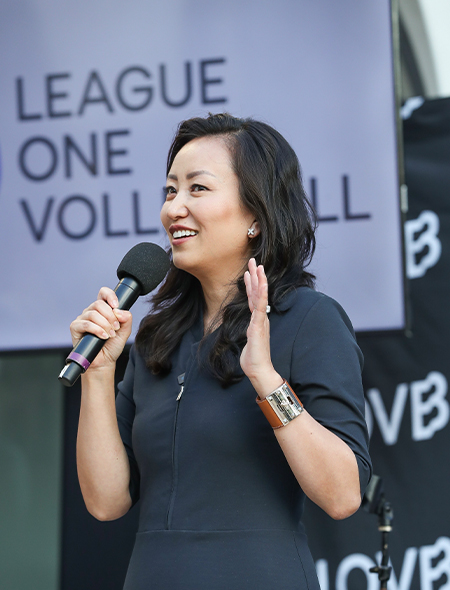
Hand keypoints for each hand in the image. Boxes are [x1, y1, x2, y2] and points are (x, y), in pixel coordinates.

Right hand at [69, 287, 132, 370]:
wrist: (104, 362)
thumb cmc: (112, 346)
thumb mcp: (124, 331)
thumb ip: (127, 319)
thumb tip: (120, 311)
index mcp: (103, 310)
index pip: (103, 294)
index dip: (110, 295)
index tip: (116, 305)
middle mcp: (91, 312)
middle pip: (99, 304)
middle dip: (110, 316)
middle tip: (115, 328)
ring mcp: (82, 319)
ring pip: (93, 314)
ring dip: (105, 325)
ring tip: (110, 334)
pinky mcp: (75, 327)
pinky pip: (86, 324)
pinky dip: (97, 330)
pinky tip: (103, 336)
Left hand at [240, 259, 282, 397]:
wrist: (259, 370)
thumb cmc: (254, 359)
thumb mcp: (248, 342)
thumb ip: (249, 334)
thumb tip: (248, 332)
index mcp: (257, 321)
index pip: (253, 299)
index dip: (251, 285)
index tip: (249, 272)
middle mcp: (260, 318)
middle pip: (257, 293)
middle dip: (255, 276)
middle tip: (254, 260)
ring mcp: (260, 320)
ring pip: (260, 296)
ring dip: (259, 280)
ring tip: (258, 266)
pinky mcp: (259, 325)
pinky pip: (260, 306)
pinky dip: (261, 294)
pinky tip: (261, 283)